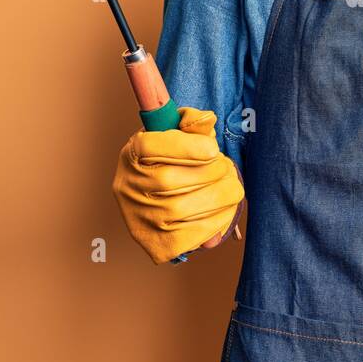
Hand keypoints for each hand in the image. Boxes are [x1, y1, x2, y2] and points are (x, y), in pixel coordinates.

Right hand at [111, 106, 245, 263]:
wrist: (156, 202)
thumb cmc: (171, 161)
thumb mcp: (176, 135)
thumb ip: (192, 124)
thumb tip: (207, 119)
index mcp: (134, 153)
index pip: (151, 146)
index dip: (189, 146)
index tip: (212, 149)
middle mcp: (131, 186)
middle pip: (171, 179)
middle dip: (212, 172)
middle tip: (226, 169)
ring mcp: (142, 216)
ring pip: (185, 208)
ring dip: (220, 197)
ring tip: (231, 188)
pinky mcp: (156, 242)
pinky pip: (192, 234)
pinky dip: (217, 222)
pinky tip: (224, 210)